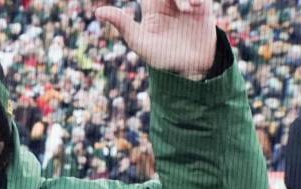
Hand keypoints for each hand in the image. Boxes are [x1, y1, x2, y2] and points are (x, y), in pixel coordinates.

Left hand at [94, 0, 217, 78]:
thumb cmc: (163, 59)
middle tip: (171, 4)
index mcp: (152, 8)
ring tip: (186, 7)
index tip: (151, 4)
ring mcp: (186, 4)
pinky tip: (192, 6)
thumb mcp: (140, 43)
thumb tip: (97, 11)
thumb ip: (122, 24)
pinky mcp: (203, 8)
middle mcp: (169, 3)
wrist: (191, 71)